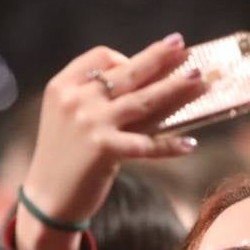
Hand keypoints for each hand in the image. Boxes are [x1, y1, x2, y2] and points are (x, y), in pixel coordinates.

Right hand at [16, 38, 208, 249]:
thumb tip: (152, 85)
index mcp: (64, 86)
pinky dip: (170, 145)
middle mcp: (76, 99)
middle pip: (129, 73)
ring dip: (176, 90)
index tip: (152, 59)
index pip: (102, 57)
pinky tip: (190, 144)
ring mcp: (90, 123)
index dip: (129, 56)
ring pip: (144, 101)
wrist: (48, 199)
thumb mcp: (70, 118)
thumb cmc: (66, 157)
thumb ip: (98, 100)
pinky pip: (147, 143)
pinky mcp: (104, 149)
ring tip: (201, 83)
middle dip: (161, 58)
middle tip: (187, 50)